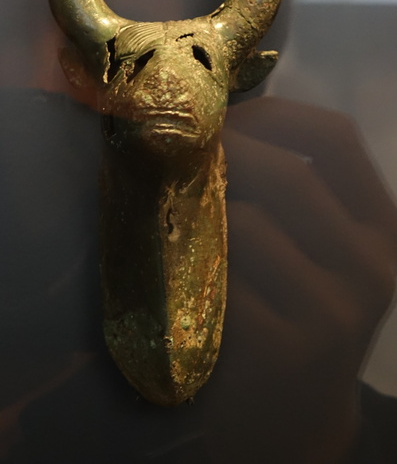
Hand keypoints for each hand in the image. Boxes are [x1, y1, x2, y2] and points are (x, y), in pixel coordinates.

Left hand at [200, 96, 396, 461]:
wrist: (289, 419)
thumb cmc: (288, 313)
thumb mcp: (311, 251)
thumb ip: (284, 192)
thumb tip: (208, 120)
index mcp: (381, 228)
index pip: (336, 138)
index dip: (271, 115)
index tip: (220, 118)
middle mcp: (372, 267)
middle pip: (287, 174)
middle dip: (217, 154)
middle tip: (168, 152)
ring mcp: (333, 313)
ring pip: (246, 222)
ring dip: (191, 205)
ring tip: (160, 203)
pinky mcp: (286, 350)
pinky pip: (220, 276)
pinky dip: (184, 259)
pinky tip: (167, 261)